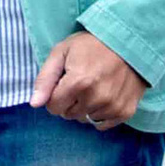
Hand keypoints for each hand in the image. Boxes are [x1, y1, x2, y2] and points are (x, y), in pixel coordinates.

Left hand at [31, 31, 146, 131]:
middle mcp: (96, 98)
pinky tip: (104, 95)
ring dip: (85, 107)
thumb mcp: (62, 52)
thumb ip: (45, 79)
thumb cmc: (91, 44)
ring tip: (94, 86)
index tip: (63, 83)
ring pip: (85, 119)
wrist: (130, 41)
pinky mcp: (125, 112)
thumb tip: (34, 104)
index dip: (54, 95)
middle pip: (69, 115)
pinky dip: (100, 113)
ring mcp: (112, 106)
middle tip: (80, 82)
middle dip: (69, 101)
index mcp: (78, 83)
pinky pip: (102, 124)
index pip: (53, 107)